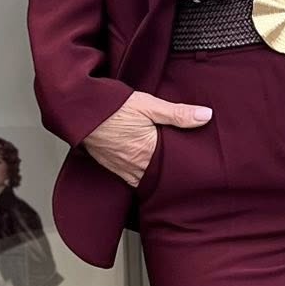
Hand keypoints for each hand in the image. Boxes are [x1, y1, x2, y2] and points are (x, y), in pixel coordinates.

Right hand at [84, 90, 212, 186]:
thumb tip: (205, 116)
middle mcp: (134, 166)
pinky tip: (147, 167)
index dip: (187, 169)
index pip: (175, 170)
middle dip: (173, 176)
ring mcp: (121, 169)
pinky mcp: (111, 166)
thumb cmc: (112, 107)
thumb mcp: (149, 105)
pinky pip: (131, 178)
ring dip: (157, 176)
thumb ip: (178, 113)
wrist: (78, 110)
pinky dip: (141, 175)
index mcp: (148, 154)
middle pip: (161, 178)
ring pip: (146, 180)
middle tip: (188, 172)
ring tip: (170, 171)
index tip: (199, 167)